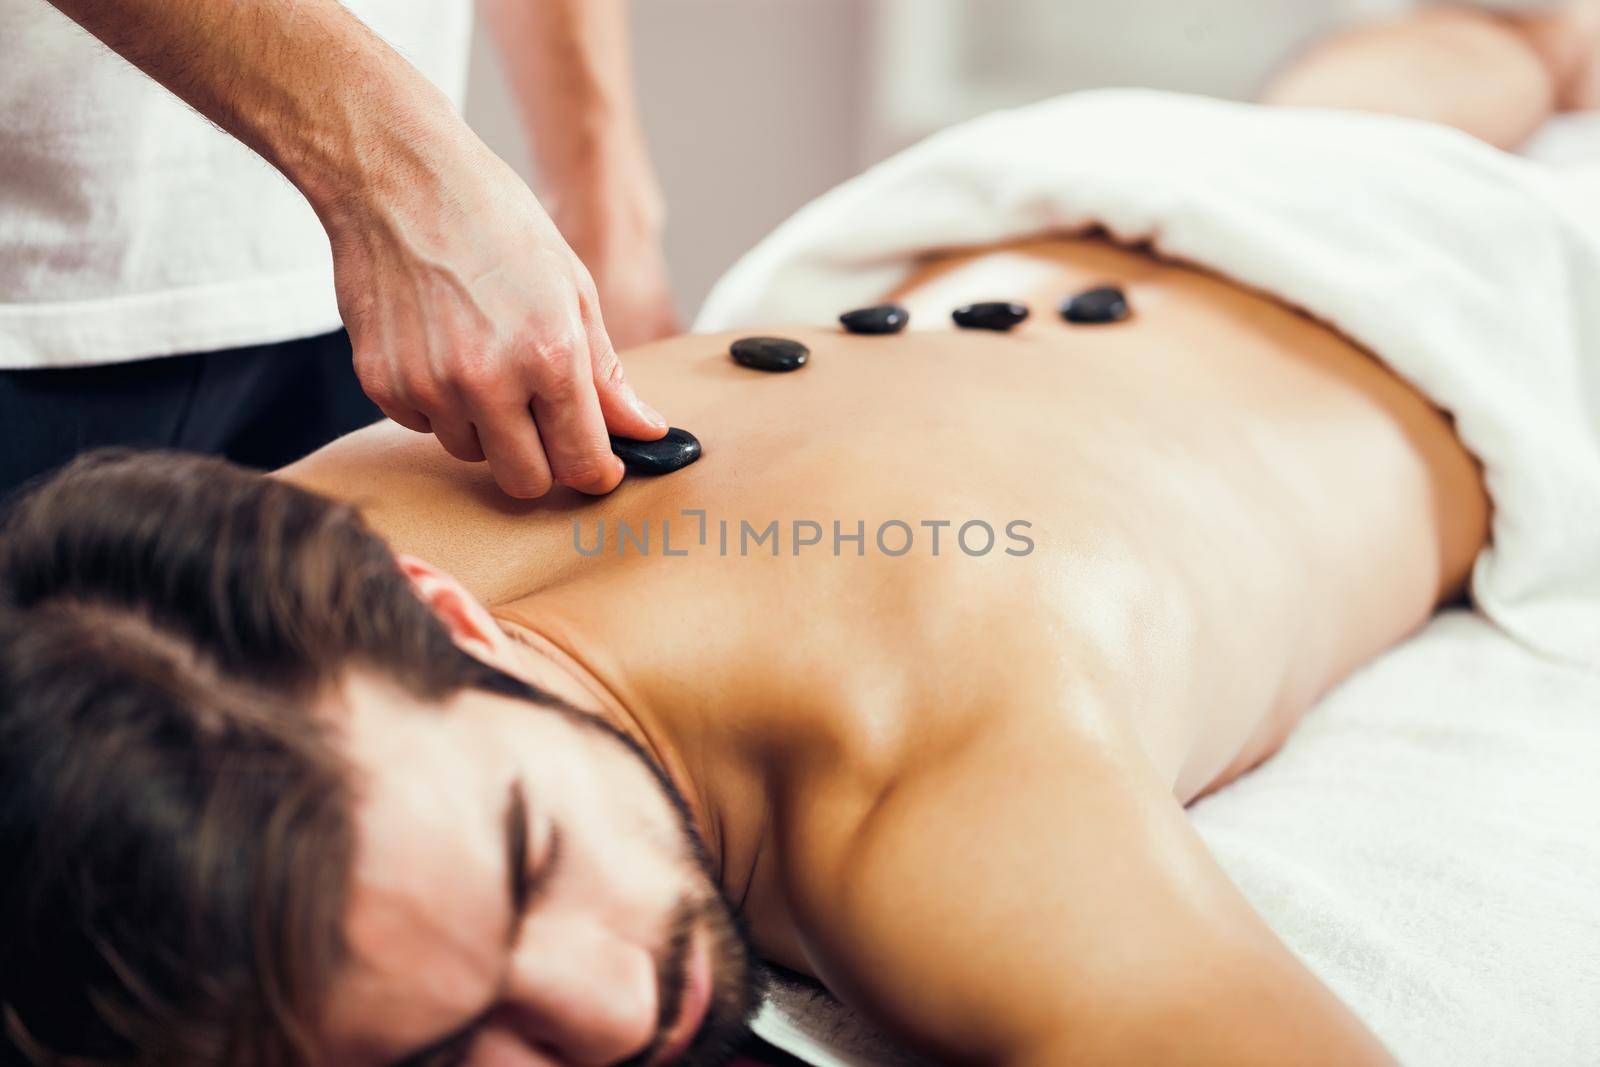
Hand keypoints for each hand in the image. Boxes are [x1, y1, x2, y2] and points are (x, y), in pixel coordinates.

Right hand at [325, 137, 667, 498]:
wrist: (398, 179)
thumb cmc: (495, 222)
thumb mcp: (573, 289)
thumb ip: (606, 373)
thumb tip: (645, 430)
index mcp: (549, 355)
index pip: (582, 462)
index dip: (597, 473)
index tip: (599, 465)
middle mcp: (486, 381)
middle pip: (525, 481)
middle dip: (543, 462)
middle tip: (543, 421)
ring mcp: (428, 385)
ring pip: (470, 453)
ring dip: (486, 427)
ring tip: (484, 359)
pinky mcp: (381, 383)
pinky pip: (423, 426)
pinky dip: (438, 404)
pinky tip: (442, 348)